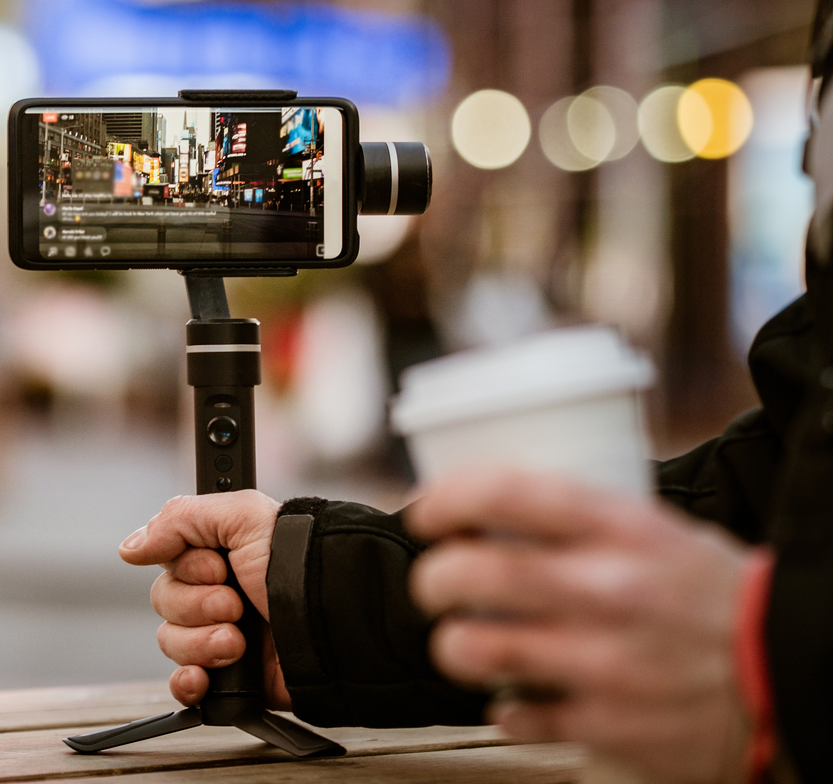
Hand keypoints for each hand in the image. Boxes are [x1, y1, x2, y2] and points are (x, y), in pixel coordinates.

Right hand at [119, 490, 290, 708]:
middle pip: (164, 603)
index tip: (219, 567)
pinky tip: (203, 679)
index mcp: (219, 554)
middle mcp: (218, 594)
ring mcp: (222, 637)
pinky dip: (187, 684)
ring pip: (171, 643)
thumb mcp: (241, 516)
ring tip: (239, 642)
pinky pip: (185, 686)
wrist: (336, 622)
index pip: (167, 562)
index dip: (187, 568)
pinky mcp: (231, 679)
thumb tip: (130, 547)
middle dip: (197, 606)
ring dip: (201, 643)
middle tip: (235, 604)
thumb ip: (179, 519)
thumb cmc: (300, 562)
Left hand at [406, 470, 755, 783]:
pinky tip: (516, 694)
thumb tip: (487, 503)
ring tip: (464, 639)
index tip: (426, 511)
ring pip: (477, 648)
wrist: (791, 675)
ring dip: (454, 644)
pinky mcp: (607, 725)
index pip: (507, 492)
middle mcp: (609, 590)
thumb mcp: (656, 529)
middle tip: (437, 582)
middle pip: (471, 573)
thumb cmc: (712, 596)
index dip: (447, 498)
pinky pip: (517, 715)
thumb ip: (580, 517)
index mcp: (622, 528)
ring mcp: (605, 662)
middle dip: (434, 577)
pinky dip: (504, 707)